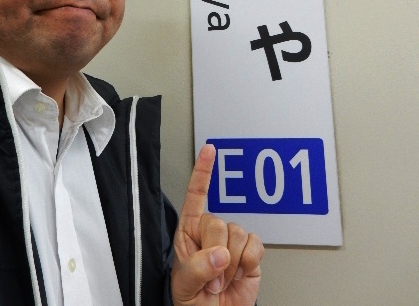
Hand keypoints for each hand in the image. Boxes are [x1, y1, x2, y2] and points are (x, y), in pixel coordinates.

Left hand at [171, 144, 263, 305]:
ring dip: (231, 265)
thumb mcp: (185, 284)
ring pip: (239, 234)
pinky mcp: (252, 253)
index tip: (210, 149)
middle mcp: (212, 231)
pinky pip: (256, 246)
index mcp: (190, 230)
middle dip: (216, 254)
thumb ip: (198, 267)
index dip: (203, 170)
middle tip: (211, 278)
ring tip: (222, 280)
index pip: (196, 194)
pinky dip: (249, 263)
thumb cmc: (193, 299)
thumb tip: (220, 254)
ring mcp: (233, 241)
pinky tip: (240, 274)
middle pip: (219, 222)